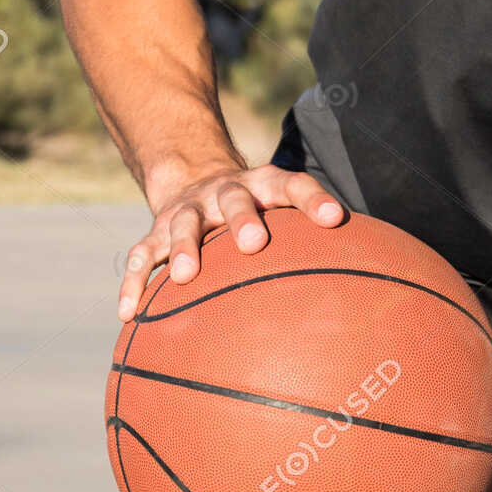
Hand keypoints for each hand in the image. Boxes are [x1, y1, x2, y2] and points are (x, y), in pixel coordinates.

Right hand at [118, 162, 344, 319]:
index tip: (335, 219)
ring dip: (186, 248)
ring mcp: (187, 211)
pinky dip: (134, 282)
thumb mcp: (282, 207)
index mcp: (263, 185)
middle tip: (255, 244)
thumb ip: (314, 235)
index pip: (293, 185)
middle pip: (234, 200)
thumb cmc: (256, 208)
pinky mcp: (155, 232)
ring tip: (188, 276)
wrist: (194, 178)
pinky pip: (140, 256)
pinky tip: (128, 313)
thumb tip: (363, 278)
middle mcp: (224, 193)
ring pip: (183, 224)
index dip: (314, 200)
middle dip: (244, 220)